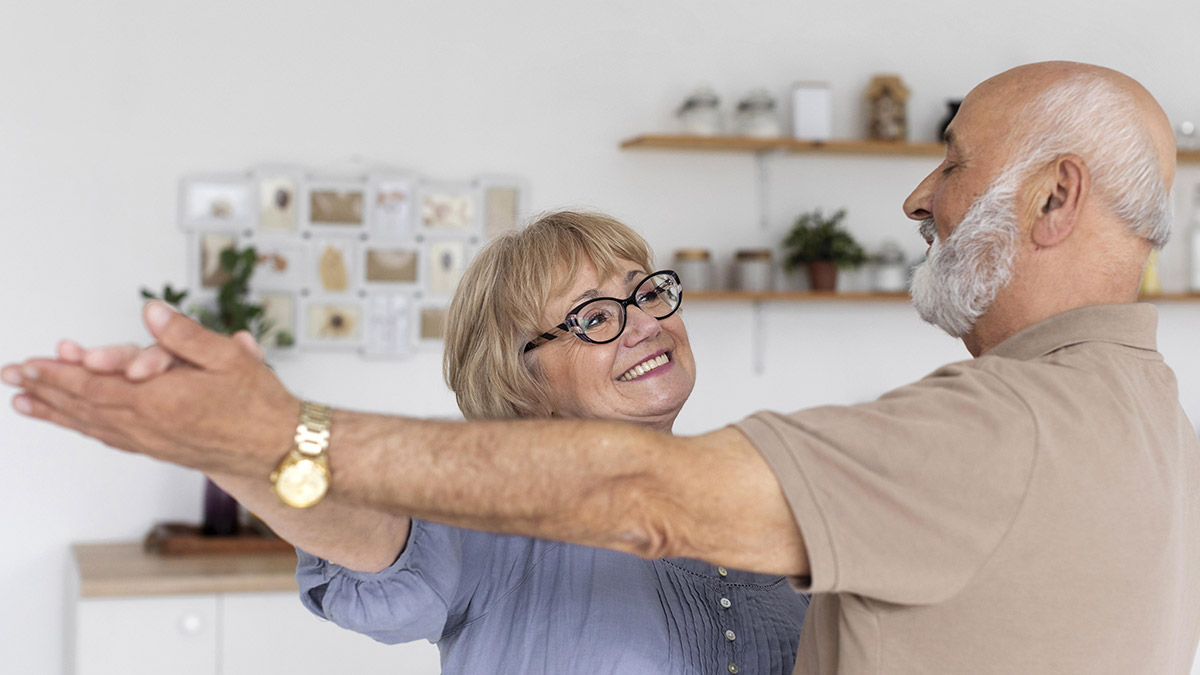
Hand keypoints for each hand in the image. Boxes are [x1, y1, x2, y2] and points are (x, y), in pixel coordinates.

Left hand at [3, 302, 298, 477]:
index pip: (95, 385)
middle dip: (45, 390)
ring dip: (55, 412)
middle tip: (13, 378)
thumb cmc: (259, 404)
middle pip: (84, 406)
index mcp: (161, 400)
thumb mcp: (229, 358)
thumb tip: (152, 313)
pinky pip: (110, 438)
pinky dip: (83, 428)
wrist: (277, 451)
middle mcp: (148, 426)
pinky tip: (72, 422)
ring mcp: (151, 442)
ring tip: (25, 403)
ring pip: (92, 424)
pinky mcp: (158, 450)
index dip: (60, 373)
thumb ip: (186, 335)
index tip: (31, 362)